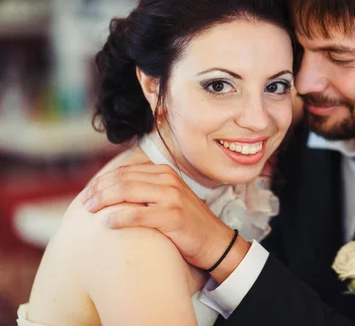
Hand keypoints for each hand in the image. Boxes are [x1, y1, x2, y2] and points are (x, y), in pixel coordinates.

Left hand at [80, 163, 249, 282]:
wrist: (213, 240)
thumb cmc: (185, 222)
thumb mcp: (167, 198)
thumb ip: (145, 190)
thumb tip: (110, 190)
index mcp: (164, 172)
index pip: (125, 171)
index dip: (102, 181)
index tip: (88, 193)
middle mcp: (168, 180)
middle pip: (123, 179)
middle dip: (99, 190)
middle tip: (84, 203)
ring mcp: (171, 197)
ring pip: (127, 192)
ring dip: (104, 201)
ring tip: (90, 211)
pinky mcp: (172, 216)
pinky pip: (138, 214)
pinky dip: (118, 217)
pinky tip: (106, 223)